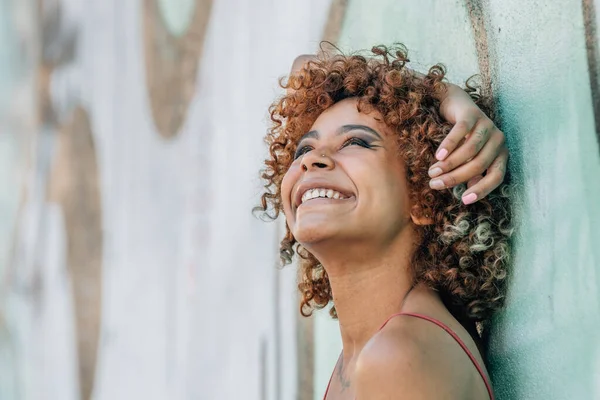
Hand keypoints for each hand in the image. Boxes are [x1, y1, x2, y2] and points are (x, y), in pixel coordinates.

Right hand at [429, 86, 507, 204]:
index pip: (496, 177)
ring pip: (469, 151)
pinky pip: (461, 132)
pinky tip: (438, 156)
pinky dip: (449, 145)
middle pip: (478, 165)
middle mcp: (498, 140)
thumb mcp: (470, 158)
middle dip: (455, 177)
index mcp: (501, 153)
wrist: (456, 104)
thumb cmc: (464, 136)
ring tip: (432, 172)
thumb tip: (467, 195)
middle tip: (435, 184)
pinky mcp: (473, 114)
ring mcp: (488, 125)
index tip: (464, 201)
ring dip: (449, 164)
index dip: (482, 190)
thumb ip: (472, 174)